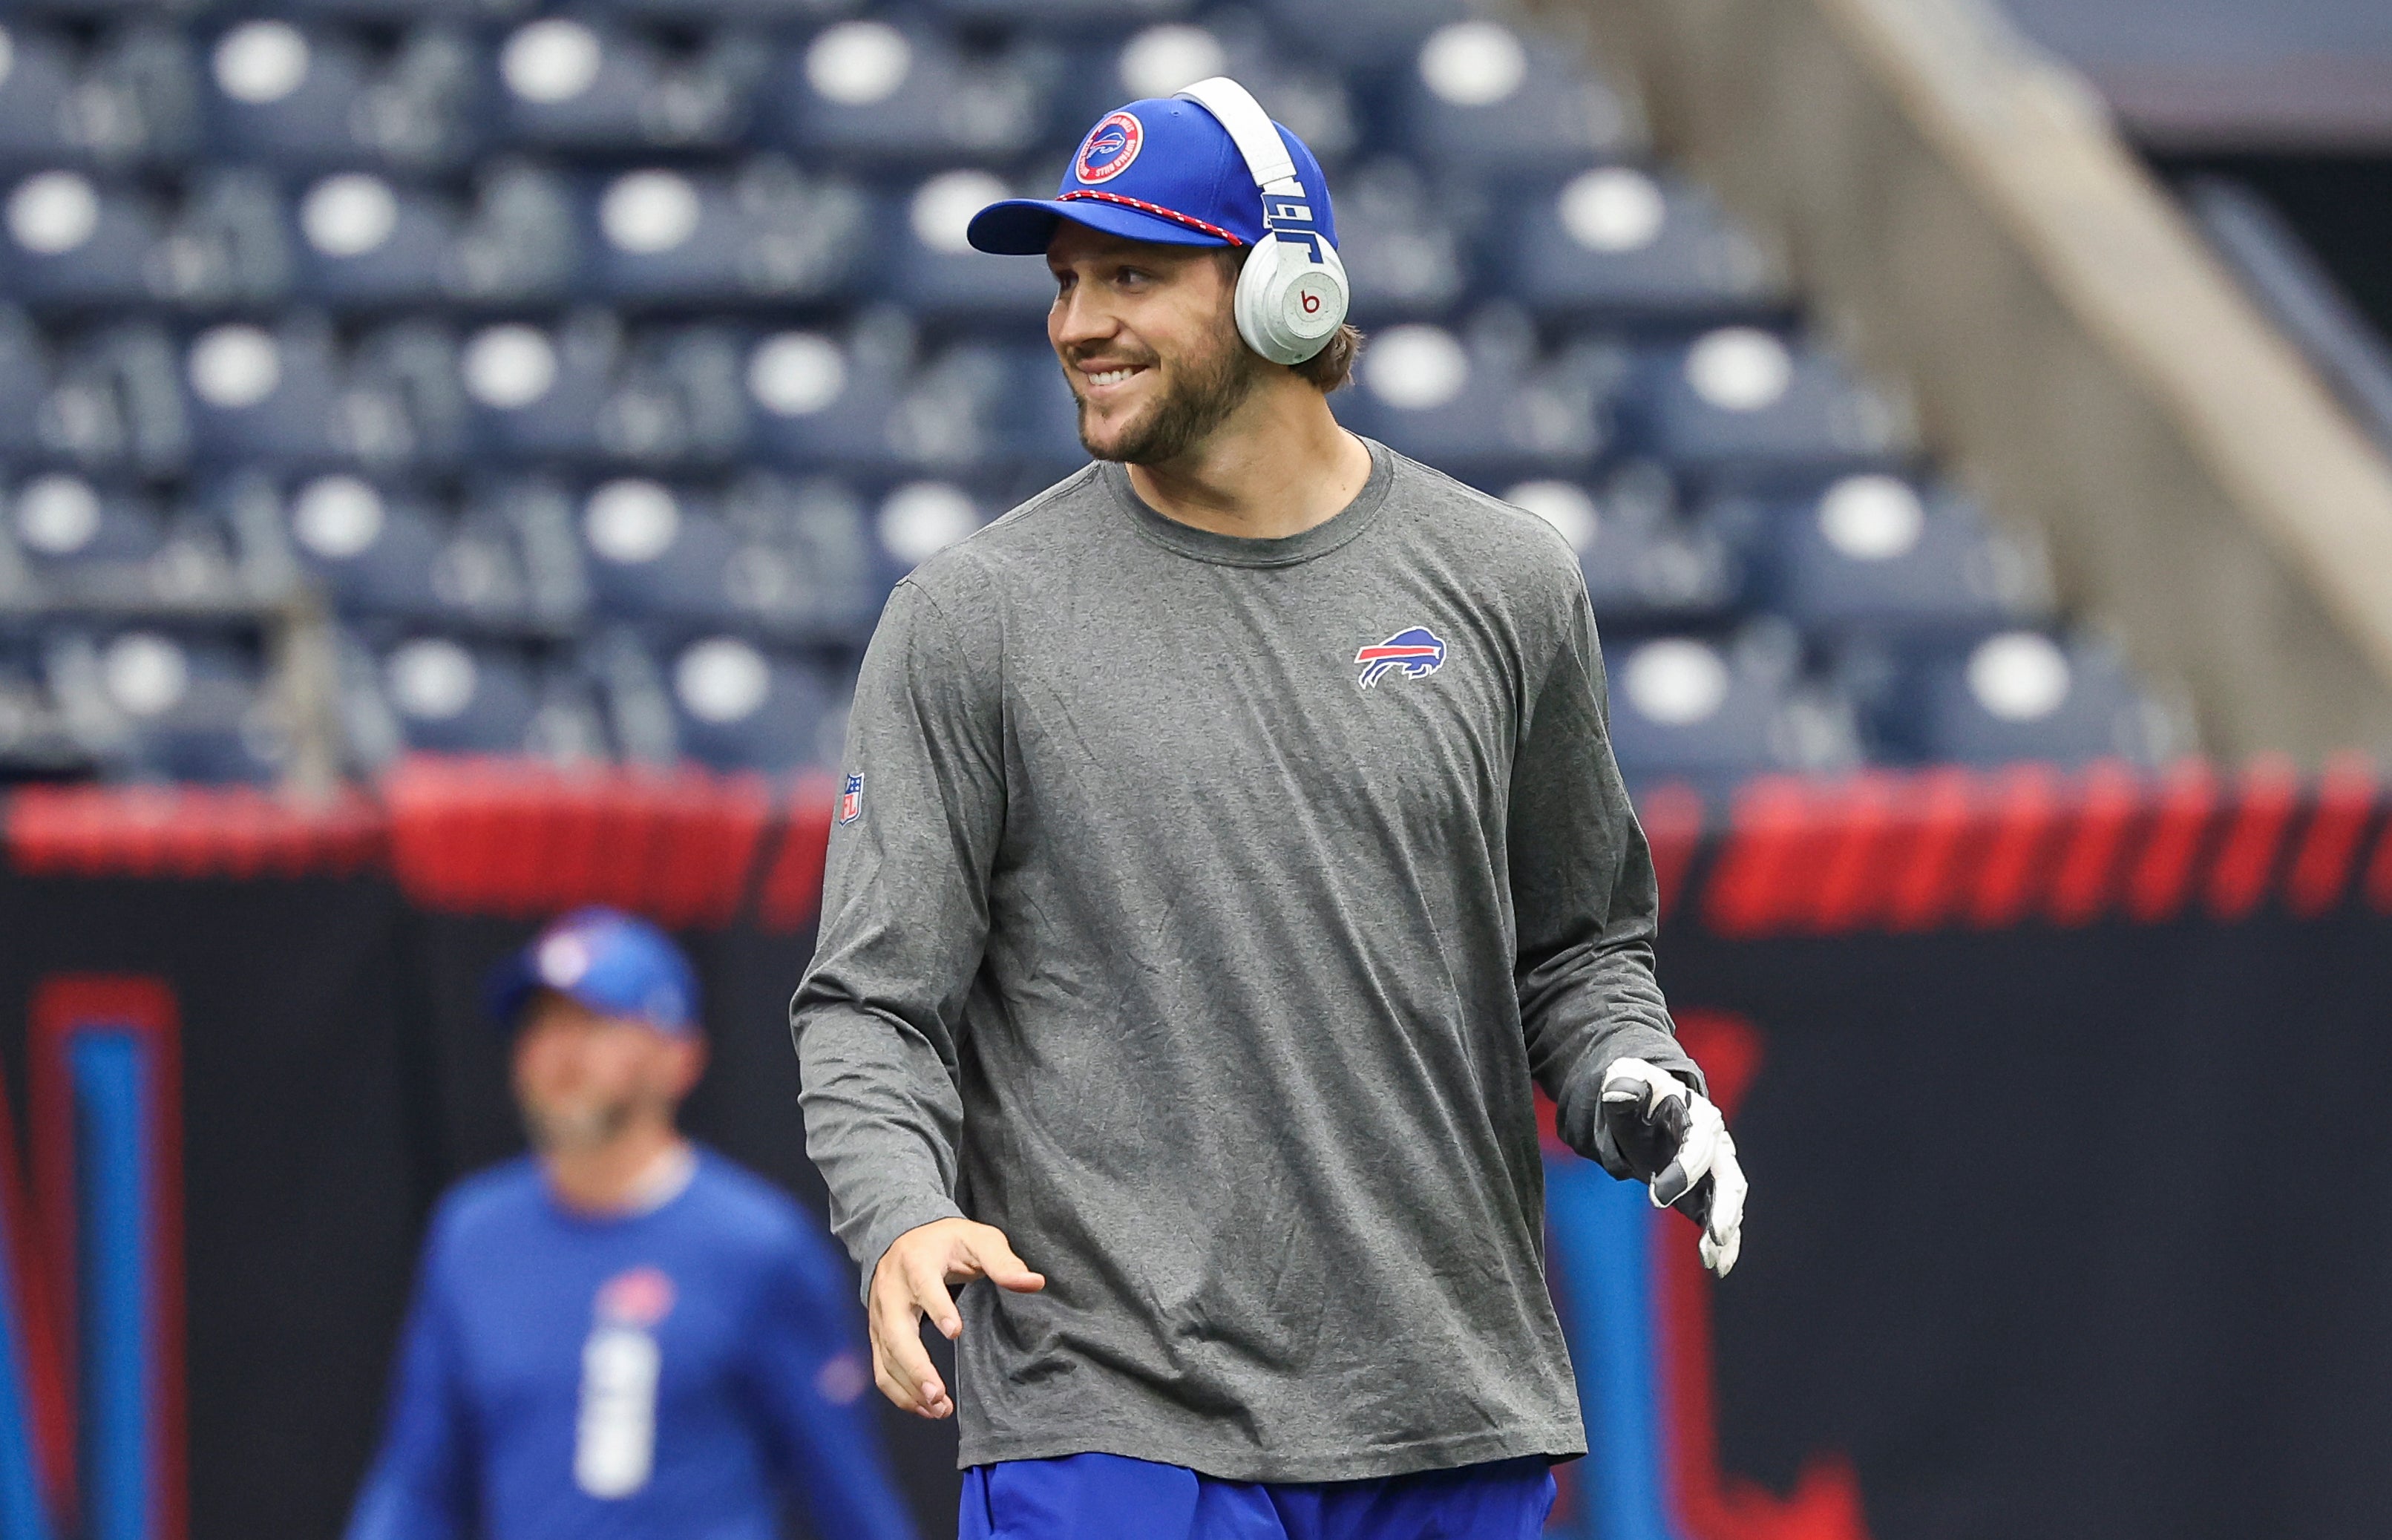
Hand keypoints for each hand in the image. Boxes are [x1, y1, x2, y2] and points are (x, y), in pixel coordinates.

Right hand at [867, 1217, 1044, 1418]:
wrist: (904, 1236)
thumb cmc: (947, 1242)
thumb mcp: (979, 1240)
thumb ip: (1004, 1263)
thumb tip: (1035, 1283)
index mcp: (916, 1261)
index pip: (923, 1285)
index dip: (937, 1308)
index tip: (955, 1332)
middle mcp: (891, 1289)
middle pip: (895, 1331)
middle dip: (915, 1367)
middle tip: (939, 1395)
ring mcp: (879, 1314)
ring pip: (886, 1355)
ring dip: (909, 1386)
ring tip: (938, 1409)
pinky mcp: (876, 1332)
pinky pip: (880, 1367)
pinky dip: (898, 1391)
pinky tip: (924, 1407)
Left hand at [1599, 1058, 1747, 1277]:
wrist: (1644, 1105)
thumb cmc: (1634, 1092)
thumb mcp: (1623, 1081)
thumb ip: (1622, 1085)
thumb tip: (1618, 1089)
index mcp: (1696, 1112)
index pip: (1699, 1142)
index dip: (1685, 1169)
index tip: (1658, 1198)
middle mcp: (1714, 1142)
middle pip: (1729, 1176)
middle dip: (1724, 1207)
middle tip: (1714, 1236)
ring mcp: (1715, 1168)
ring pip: (1730, 1201)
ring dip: (1727, 1230)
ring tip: (1714, 1260)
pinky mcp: (1708, 1190)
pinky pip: (1720, 1216)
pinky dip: (1724, 1242)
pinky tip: (1716, 1266)